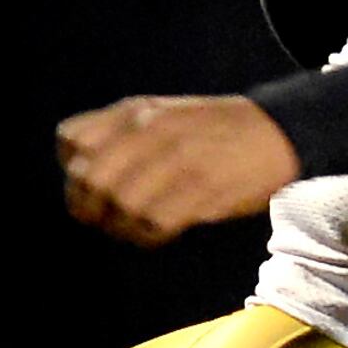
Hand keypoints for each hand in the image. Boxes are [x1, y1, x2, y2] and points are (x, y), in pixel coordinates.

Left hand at [58, 95, 303, 247]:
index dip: (72, 170)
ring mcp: (176, 159)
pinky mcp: (201, 188)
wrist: (277, 132)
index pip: (70, 141)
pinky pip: (153, 223)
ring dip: (120, 226)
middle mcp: (150, 131)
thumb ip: (119, 135)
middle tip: (104, 218)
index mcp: (135, 112)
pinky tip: (159, 231)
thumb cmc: (213, 131)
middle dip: (89, 208)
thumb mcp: (161, 115)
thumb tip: (80, 175)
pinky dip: (148, 235)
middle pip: (90, 180)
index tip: (90, 185)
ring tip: (135, 226)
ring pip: (119, 205)